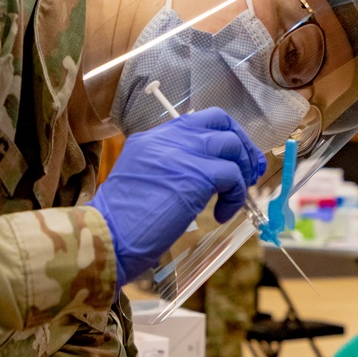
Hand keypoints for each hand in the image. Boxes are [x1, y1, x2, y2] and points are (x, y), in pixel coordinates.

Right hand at [89, 107, 265, 285]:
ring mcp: (182, 153)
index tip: (233, 157)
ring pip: (231, 145)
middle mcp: (167, 138)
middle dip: (242, 145)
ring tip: (238, 195)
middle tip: (250, 171)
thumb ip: (168, 168)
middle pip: (220, 122)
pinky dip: (236, 196)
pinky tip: (222, 214)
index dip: (222, 135)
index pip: (197, 120)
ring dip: (243, 171)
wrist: (107, 235)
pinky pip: (233, 176)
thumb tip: (204, 176)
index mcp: (152, 138)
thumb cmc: (121, 221)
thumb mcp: (142, 180)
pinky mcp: (196, 175)